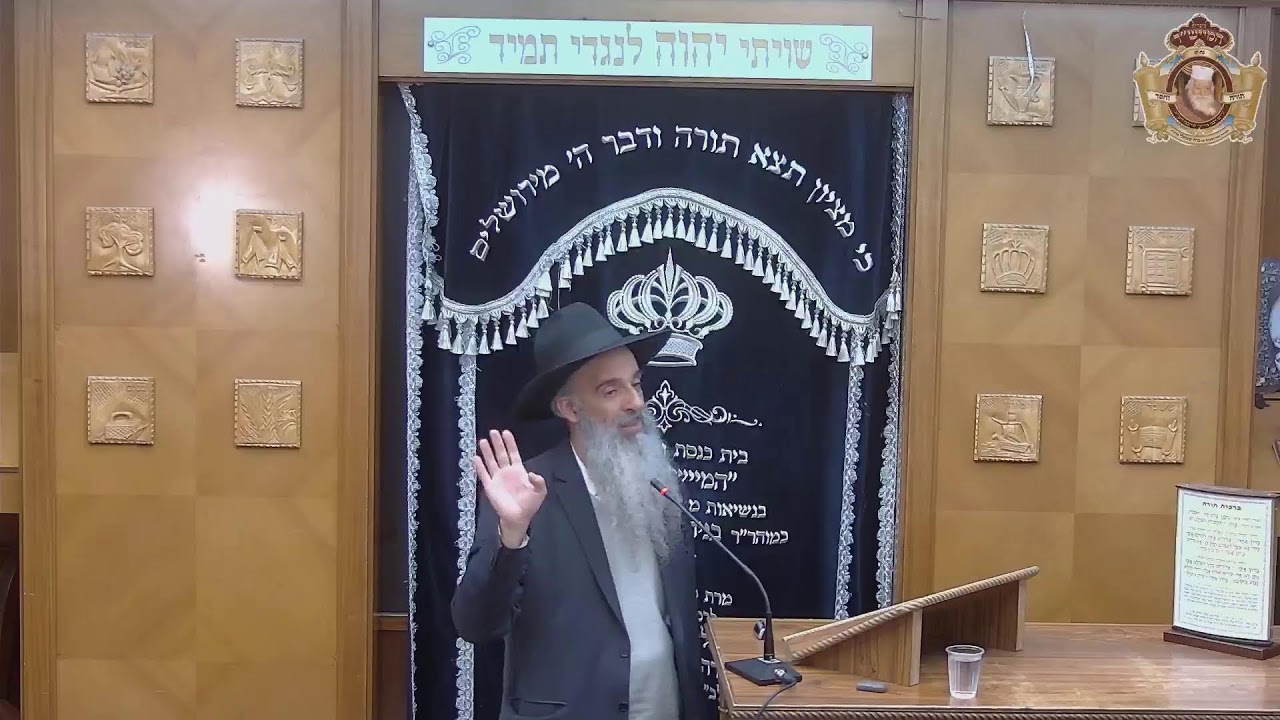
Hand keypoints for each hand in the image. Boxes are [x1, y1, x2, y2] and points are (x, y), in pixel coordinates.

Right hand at [474, 429, 545, 547]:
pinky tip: (475, 458)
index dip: (510, 443)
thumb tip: (532, 473)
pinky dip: (479, 467)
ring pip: (491, 462)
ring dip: (487, 452)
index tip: (506, 432)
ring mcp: (497, 478)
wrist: (518, 518)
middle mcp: (506, 471)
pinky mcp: (490, 487)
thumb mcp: (539, 492)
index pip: (513, 453)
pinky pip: (483, 475)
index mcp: (518, 471)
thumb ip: (538, 482)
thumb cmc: (530, 504)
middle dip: (497, 443)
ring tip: (483, 441)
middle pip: (501, 454)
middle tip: (493, 432)